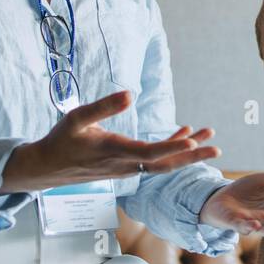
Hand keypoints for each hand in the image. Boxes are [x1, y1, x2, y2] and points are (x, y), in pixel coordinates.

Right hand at [0, 91, 222, 192]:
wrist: (46, 169)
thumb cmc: (61, 140)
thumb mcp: (77, 118)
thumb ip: (103, 106)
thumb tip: (130, 93)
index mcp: (114, 151)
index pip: (149, 154)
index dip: (172, 148)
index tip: (193, 140)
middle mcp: (125, 165)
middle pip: (165, 165)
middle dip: (192, 156)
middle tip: (217, 148)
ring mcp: (127, 169)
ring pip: (162, 163)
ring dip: (186, 151)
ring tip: (209, 134)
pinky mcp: (126, 168)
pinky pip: (153, 161)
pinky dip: (170, 148)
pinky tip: (183, 133)